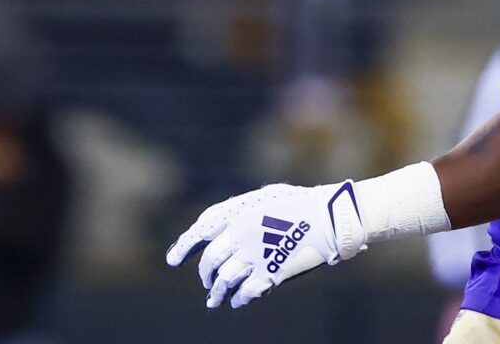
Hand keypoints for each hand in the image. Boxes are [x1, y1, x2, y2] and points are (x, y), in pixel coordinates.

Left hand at [166, 180, 366, 308]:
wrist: (327, 218)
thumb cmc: (301, 203)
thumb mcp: (267, 198)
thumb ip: (244, 213)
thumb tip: (227, 229)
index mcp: (239, 214)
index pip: (201, 231)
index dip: (184, 247)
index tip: (173, 260)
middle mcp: (240, 236)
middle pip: (210, 261)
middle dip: (206, 275)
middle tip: (206, 283)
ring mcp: (253, 256)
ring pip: (224, 281)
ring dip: (217, 293)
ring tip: (215, 300)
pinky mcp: (268, 274)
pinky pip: (245, 292)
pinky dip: (238, 299)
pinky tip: (238, 301)